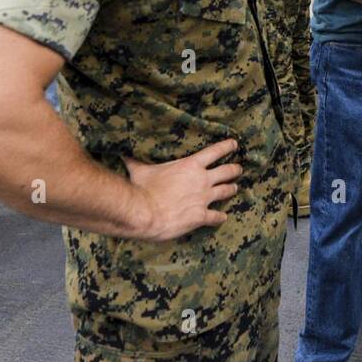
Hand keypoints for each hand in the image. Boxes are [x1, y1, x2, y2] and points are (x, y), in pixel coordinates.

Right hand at [123, 139, 242, 240]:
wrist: (145, 213)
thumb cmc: (143, 189)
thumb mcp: (139, 169)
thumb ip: (135, 159)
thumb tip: (121, 149)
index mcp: (190, 165)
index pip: (215, 151)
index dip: (227, 146)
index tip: (235, 144)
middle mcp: (202, 180)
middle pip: (226, 171)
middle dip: (234, 169)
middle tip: (239, 169)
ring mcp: (204, 198)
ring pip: (225, 191)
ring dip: (231, 189)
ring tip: (235, 188)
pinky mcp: (201, 216)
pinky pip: (216, 216)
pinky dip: (220, 217)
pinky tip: (223, 218)